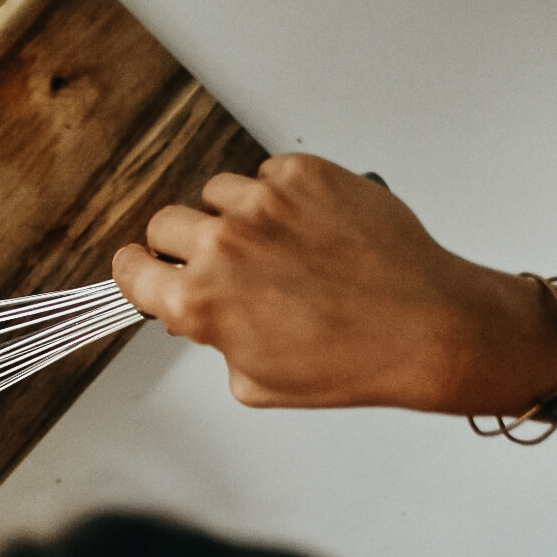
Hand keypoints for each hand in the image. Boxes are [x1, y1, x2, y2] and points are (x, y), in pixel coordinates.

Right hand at [112, 153, 506, 410]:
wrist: (425, 327)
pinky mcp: (304, 175)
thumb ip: (215, 343)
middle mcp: (222, 246)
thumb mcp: (257, 382)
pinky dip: (281, 196)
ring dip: (234, 216)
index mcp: (199, 302)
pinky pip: (268, 174)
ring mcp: (263, 203)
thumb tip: (203, 318)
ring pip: (217, 193)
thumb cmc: (351, 361)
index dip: (139, 271)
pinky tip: (309, 226)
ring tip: (277, 244)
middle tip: (221, 261)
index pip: (131, 269)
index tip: (147, 268)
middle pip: (166, 223)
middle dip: (184, 243)